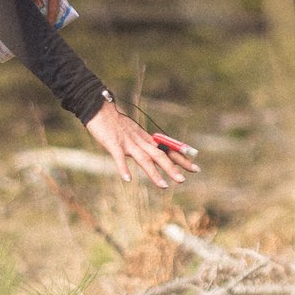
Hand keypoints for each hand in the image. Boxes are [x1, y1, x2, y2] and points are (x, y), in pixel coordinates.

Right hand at [85, 102, 199, 187]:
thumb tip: (154, 153)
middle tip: (183, 180)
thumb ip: (143, 143)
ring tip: (164, 186)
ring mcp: (127, 143)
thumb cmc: (114, 122)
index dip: (181, 158)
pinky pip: (119, 157)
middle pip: (159, 155)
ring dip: (154, 173)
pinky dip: (123, 168)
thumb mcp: (133, 133)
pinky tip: (128, 179)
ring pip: (143, 159)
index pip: (167, 149)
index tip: (195, 168)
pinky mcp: (113, 144)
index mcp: (145, 139)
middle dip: (171, 168)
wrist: (99, 108)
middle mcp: (140, 141)